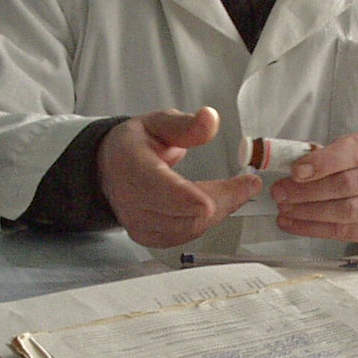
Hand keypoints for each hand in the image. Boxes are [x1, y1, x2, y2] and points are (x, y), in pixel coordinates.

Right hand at [97, 107, 261, 247]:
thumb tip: (210, 119)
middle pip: (187, 214)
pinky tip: (216, 203)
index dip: (201, 196)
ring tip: (235, 190)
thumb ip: (186, 125)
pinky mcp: (150, 238)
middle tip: (248, 184)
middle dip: (223, 200)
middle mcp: (132, 202)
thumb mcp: (158, 123)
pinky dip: (206, 220)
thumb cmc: (134, 146)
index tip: (237, 187)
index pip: (166, 191)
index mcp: (132, 168)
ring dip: (218, 211)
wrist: (109, 170)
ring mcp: (140, 224)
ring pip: (191, 228)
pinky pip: (187, 235)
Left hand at [269, 125, 357, 248]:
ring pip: (346, 211)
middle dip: (307, 190)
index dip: (322, 162)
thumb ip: (334, 154)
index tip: (296, 171)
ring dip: (308, 212)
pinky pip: (346, 232)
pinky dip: (315, 229)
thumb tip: (295, 168)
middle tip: (280, 192)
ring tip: (285, 208)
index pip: (354, 151)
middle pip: (347, 184)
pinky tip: (295, 224)